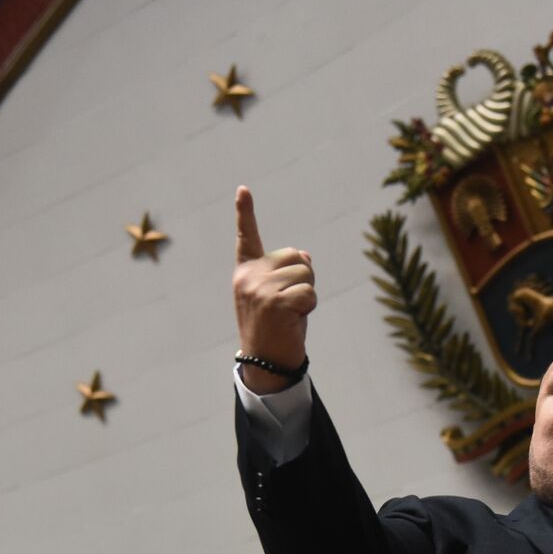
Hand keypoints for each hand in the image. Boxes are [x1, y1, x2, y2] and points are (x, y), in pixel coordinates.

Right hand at [232, 186, 315, 393]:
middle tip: (291, 303)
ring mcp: (260, 289)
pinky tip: (295, 320)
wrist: (266, 363)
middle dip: (303, 277)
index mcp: (245, 272)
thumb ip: (288, 273)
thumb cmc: (275, 328)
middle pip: (295, 257)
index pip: (246, 238)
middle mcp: (249, 277)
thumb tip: (305, 254)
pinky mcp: (275, 303)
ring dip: (307, 294)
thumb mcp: (279, 296)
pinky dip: (310, 306)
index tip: (243, 190)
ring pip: (306, 274)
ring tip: (291, 313)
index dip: (245, 213)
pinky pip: (309, 292)